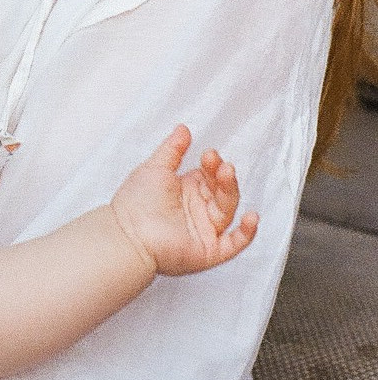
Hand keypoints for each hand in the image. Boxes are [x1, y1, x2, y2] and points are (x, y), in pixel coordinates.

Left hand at [110, 124, 258, 277]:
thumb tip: (184, 129)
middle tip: (219, 163)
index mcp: (186, 191)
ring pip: (227, 210)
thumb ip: (173, 149)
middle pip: (221, 191)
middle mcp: (197, 210)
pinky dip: (247, 232)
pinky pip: (234, 244)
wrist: (127, 232)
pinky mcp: (208, 251)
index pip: (209, 175)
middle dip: (222, 176)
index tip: (209, 154)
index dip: (212, 164)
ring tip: (227, 173)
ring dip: (231, 191)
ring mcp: (204, 230)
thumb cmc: (135, 202)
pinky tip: (251, 217)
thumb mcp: (156, 167)